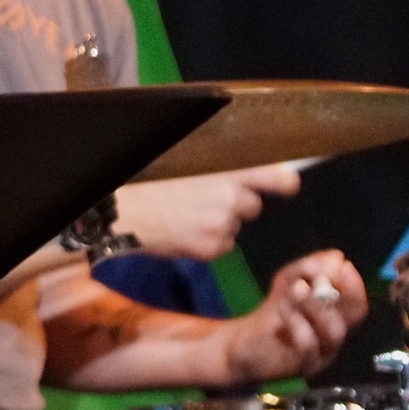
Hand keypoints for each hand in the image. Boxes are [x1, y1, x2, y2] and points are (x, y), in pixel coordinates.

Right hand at [115, 165, 301, 260]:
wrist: (123, 211)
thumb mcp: (183, 160)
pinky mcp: (212, 249)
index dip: (283, 182)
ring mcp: (221, 227)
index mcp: (225, 172)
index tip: (285, 184)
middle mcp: (229, 200)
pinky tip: (185, 230)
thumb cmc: (148, 179)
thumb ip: (214, 165)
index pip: (276, 178)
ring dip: (220, 222)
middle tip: (208, 198)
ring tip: (188, 214)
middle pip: (253, 205)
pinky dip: (209, 240)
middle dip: (237, 203)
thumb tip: (236, 166)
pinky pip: (222, 245)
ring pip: (235, 226)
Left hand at [220, 250, 366, 381]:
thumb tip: (336, 255)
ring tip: (298, 288)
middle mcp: (333, 337)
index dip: (355, 286)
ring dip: (316, 306)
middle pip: (351, 318)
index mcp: (335, 318)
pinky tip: (283, 308)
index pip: (356, 305)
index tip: (346, 267)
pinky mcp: (302, 364)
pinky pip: (308, 345)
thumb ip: (308, 268)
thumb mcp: (288, 283)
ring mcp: (320, 354)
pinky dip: (298, 323)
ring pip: (333, 332)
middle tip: (322, 278)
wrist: (244, 343)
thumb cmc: (275, 313)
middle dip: (341, 295)